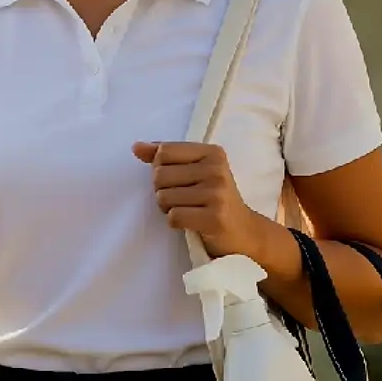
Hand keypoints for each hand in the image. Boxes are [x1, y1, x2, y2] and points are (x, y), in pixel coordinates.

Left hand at [133, 141, 272, 260]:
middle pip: (159, 175)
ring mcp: (216, 193)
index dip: (160, 169)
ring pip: (164, 197)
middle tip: (182, 200)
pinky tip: (191, 223)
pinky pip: (174, 217)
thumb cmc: (214, 200)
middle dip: (162, 191)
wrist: (244, 233)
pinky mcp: (214, 217)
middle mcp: (216, 169)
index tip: (177, 181)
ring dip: (168, 209)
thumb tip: (136, 146)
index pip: (164, 152)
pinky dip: (176, 223)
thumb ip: (166, 157)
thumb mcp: (195, 171)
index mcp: (212, 152)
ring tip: (187, 211)